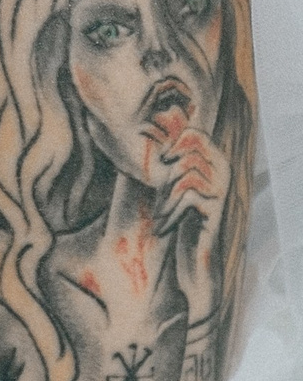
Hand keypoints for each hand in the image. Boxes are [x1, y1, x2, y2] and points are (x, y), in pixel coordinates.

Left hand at [150, 119, 229, 326]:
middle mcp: (224, 171)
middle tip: (158, 197)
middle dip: (167, 173)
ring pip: (185, 174)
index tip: (158, 167)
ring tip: (159, 215)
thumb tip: (156, 120)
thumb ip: (170, 156)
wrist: (194, 259)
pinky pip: (188, 196)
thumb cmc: (180, 217)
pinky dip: (170, 211)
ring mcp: (223, 190)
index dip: (171, 143)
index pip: (193, 132)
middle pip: (187, 152)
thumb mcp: (173, 183)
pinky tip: (164, 227)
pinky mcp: (218, 209)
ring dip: (166, 196)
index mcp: (215, 159)